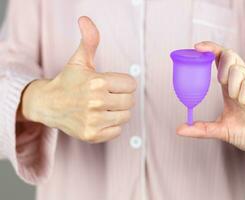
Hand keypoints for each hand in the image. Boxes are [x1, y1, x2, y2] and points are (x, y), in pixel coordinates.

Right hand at [21, 16, 135, 142]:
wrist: (49, 104)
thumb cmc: (68, 81)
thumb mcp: (79, 60)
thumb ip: (89, 40)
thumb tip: (85, 19)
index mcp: (98, 82)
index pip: (131, 84)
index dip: (122, 83)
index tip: (110, 84)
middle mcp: (96, 102)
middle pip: (130, 101)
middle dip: (121, 97)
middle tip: (107, 96)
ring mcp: (94, 120)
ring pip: (126, 116)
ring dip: (118, 111)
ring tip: (104, 107)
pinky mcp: (92, 135)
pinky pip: (117, 131)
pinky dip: (112, 126)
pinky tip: (100, 118)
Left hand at [177, 41, 244, 155]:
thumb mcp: (222, 130)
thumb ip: (202, 129)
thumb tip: (180, 129)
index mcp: (230, 87)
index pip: (220, 59)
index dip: (210, 49)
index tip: (196, 47)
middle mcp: (242, 82)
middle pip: (230, 56)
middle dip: (221, 65)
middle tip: (221, 83)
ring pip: (238, 70)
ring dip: (232, 85)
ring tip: (238, 101)